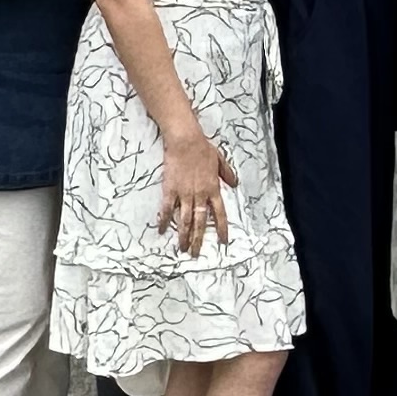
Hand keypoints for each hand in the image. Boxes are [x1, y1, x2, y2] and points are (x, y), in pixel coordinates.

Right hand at [158, 123, 235, 254]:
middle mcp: (199, 195)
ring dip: (183, 235)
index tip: (223, 242)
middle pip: (200, 222)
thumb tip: (235, 183)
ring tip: (182, 249)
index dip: (221, 229)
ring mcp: (184, 194)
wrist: (186, 141)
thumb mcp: (220, 161)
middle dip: (198, 239)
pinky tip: (161, 231)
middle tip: (195, 254)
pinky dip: (164, 221)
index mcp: (213, 189)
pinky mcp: (170, 190)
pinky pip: (166, 209)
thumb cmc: (203, 149)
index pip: (219, 214)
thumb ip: (227, 174)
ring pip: (184, 220)